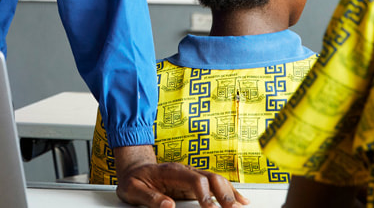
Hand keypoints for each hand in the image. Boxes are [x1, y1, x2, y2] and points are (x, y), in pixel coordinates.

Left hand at [114, 145, 247, 207]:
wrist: (134, 169)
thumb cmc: (133, 179)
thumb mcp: (132, 189)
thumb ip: (149, 197)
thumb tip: (167, 206)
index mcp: (171, 171)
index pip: (194, 179)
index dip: (205, 194)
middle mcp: (185, 171)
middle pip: (210, 178)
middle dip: (224, 193)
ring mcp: (191, 177)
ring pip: (216, 180)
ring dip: (230, 192)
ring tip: (241, 205)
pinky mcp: (194, 184)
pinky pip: (215, 185)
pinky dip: (229, 192)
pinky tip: (240, 200)